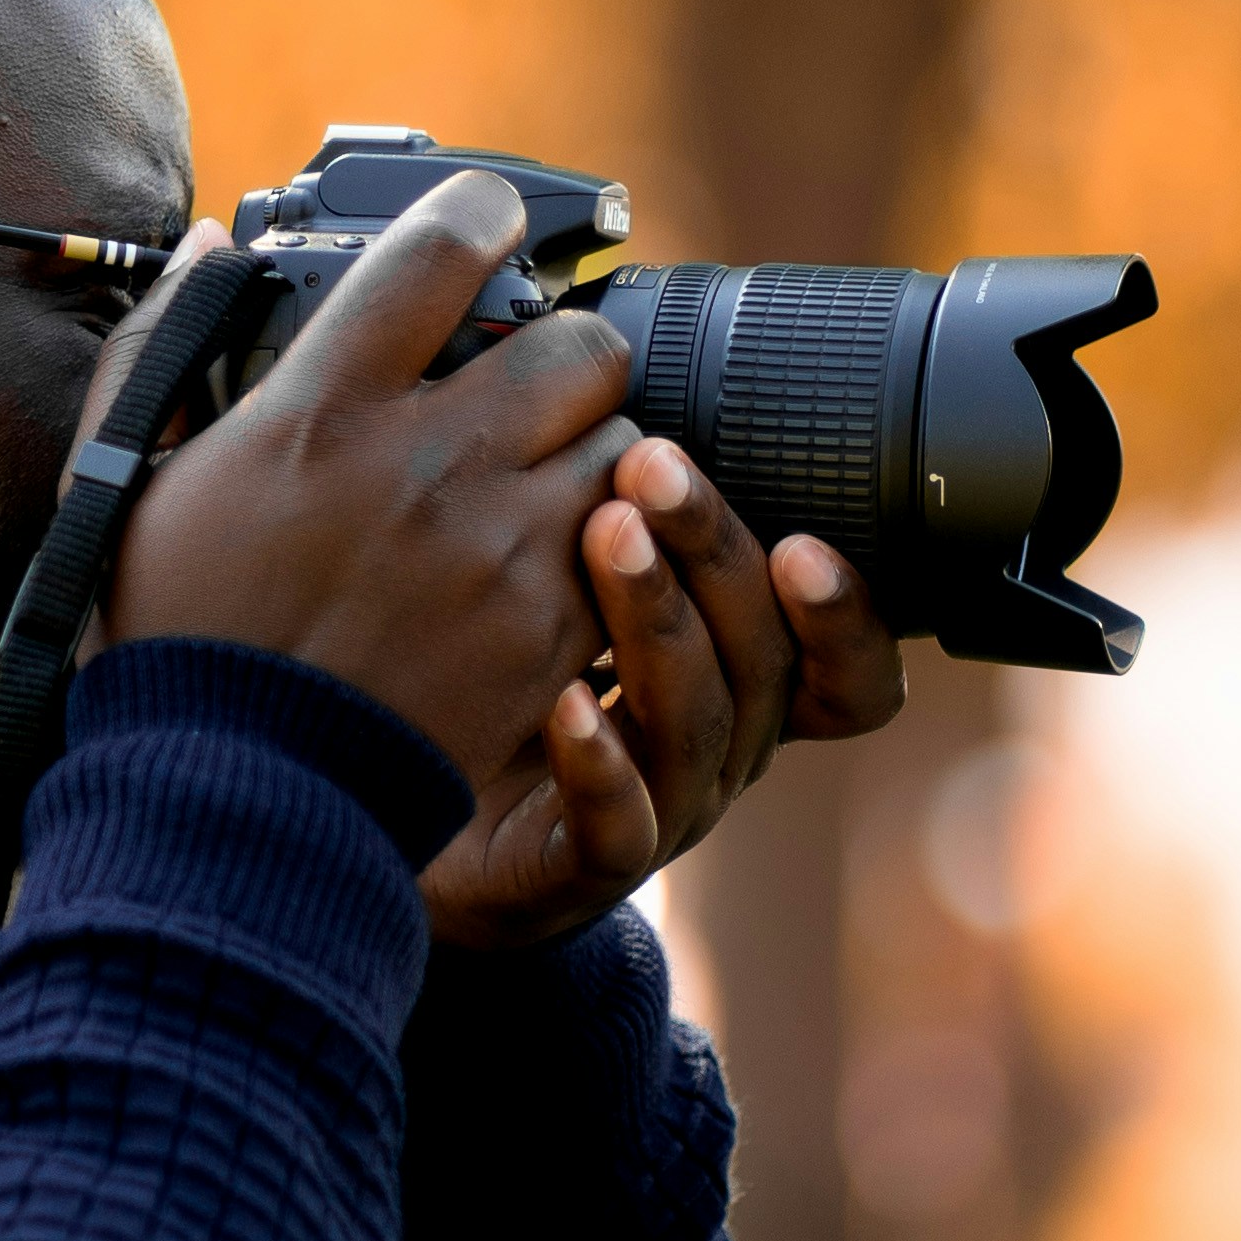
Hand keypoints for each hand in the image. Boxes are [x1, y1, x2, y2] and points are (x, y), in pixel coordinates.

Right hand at [90, 173, 647, 791]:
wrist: (236, 798)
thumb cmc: (172, 637)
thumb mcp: (126, 479)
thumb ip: (165, 346)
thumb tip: (206, 246)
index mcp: (320, 410)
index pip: (438, 251)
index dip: (481, 210)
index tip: (491, 216)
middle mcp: (425, 463)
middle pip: (575, 344)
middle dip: (560, 353)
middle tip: (526, 384)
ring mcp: (498, 551)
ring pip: (620, 446)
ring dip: (587, 456)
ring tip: (536, 488)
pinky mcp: (546, 634)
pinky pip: (624, 554)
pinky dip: (600, 552)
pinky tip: (546, 567)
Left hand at [419, 436, 909, 956]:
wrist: (394, 831)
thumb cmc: (488, 693)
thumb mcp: (558, 587)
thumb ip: (610, 509)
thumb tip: (602, 372)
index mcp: (730, 682)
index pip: (843, 664)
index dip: (846, 614)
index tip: (804, 537)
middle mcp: (714, 747)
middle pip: (762, 659)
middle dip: (714, 552)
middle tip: (652, 462)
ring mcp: (655, 811)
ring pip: (698, 725)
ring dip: (658, 619)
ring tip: (605, 533)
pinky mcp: (579, 868)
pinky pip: (617, 825)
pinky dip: (599, 759)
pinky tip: (564, 698)